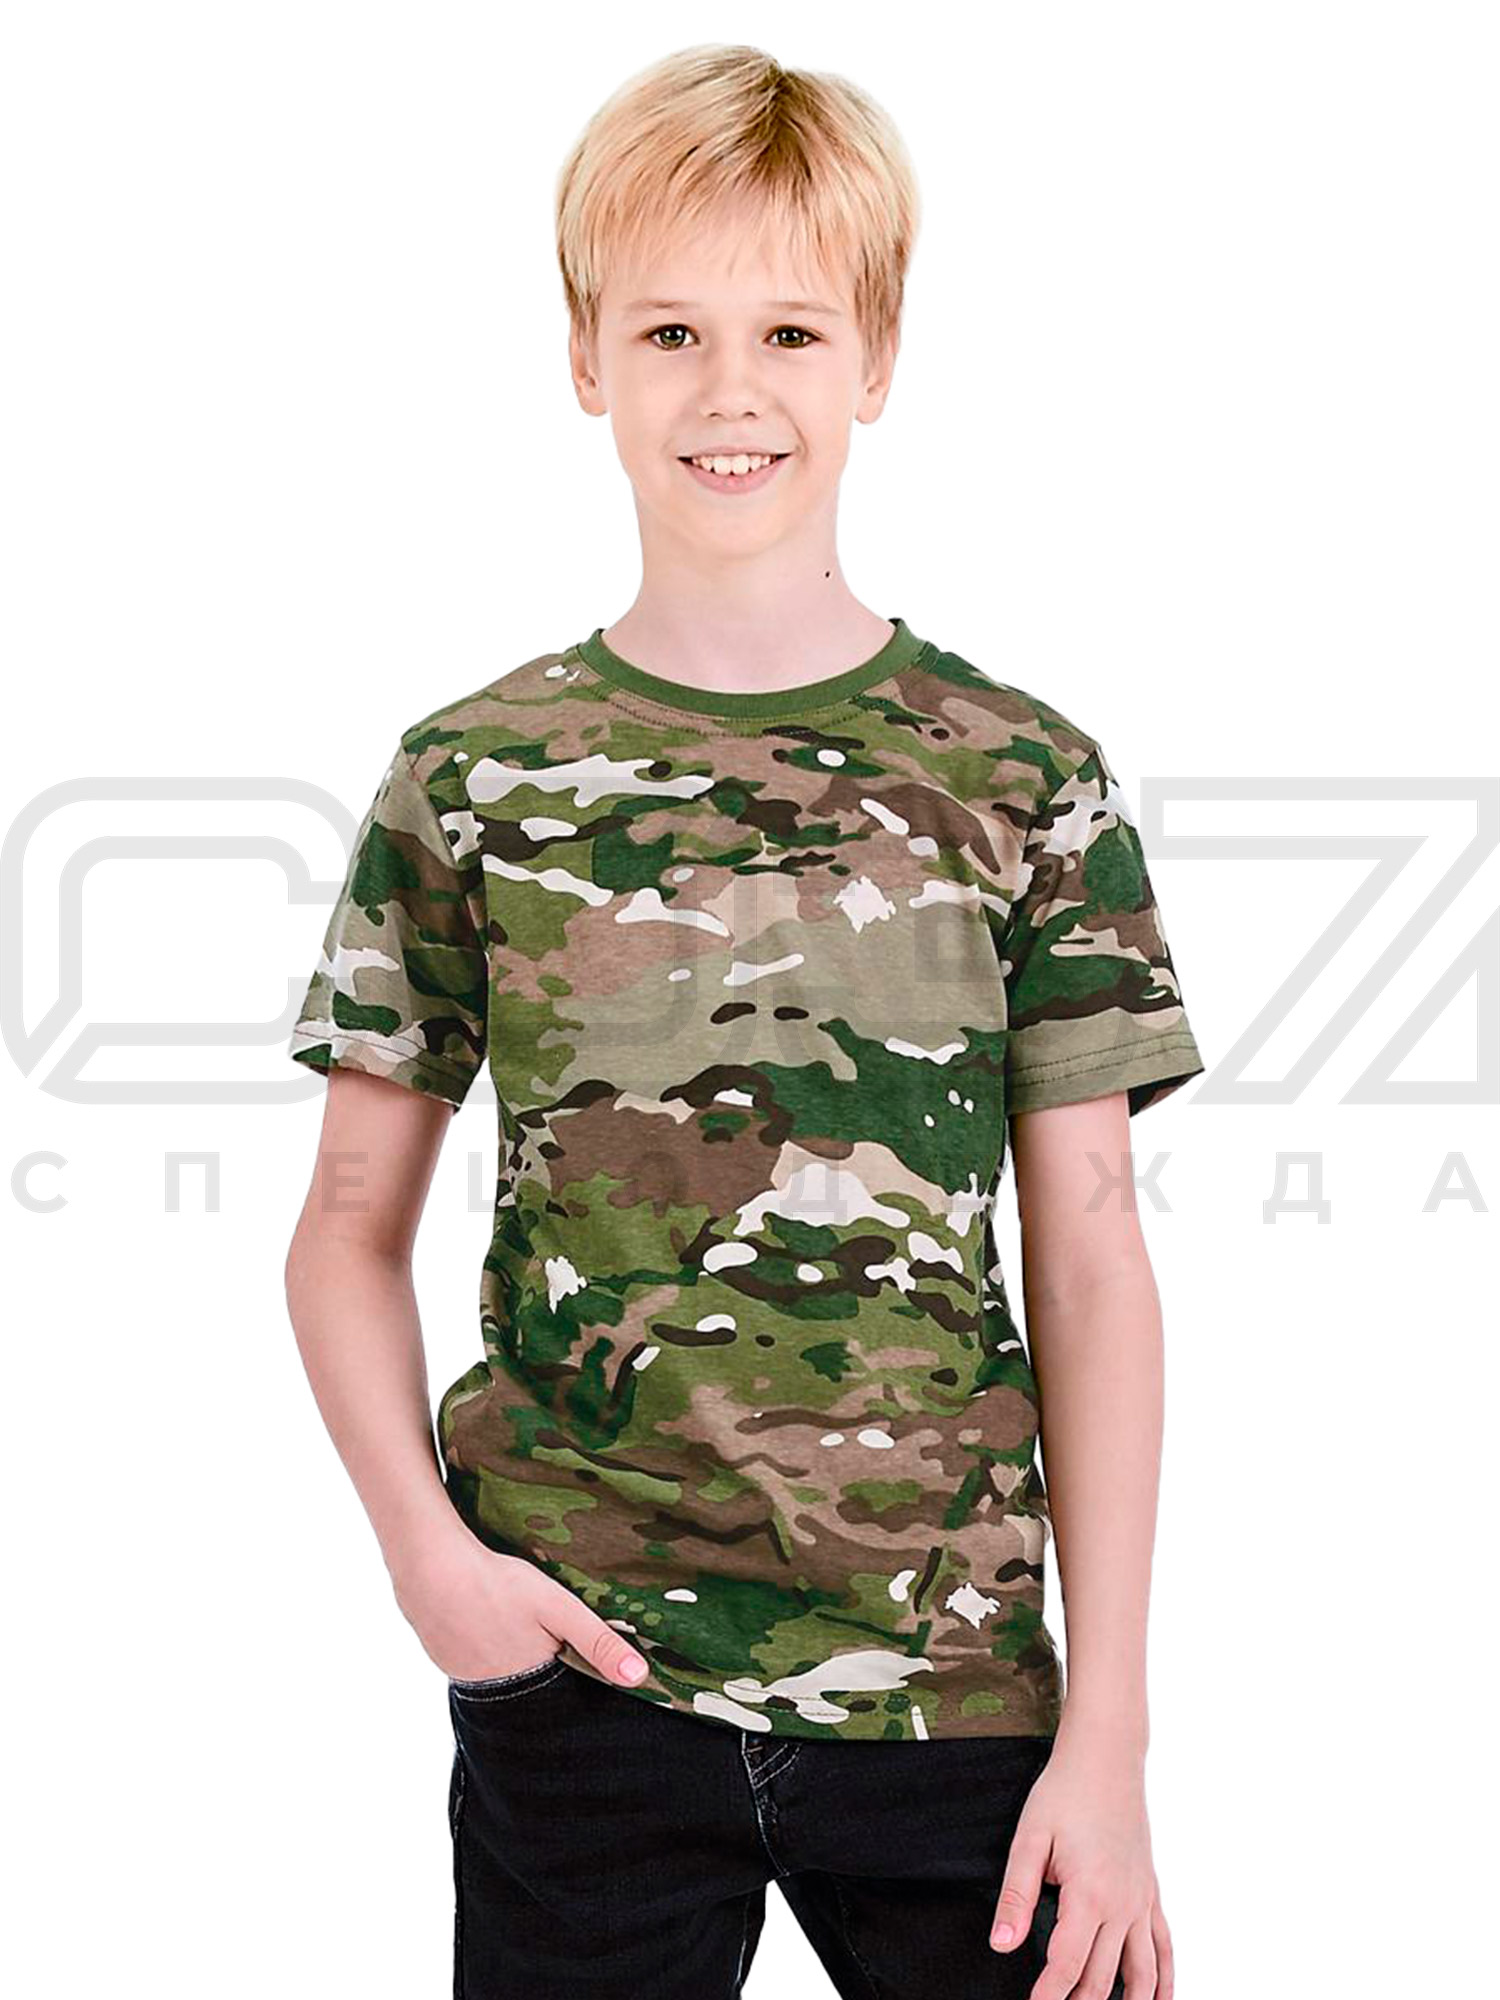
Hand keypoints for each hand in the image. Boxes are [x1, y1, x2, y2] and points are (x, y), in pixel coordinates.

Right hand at [388, 1525, 650, 1688]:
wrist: (429, 1567)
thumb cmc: (497, 1584)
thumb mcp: (558, 1607)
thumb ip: (597, 1641)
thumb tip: (640, 1678)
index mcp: (530, 1680)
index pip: (561, 1689)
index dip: (570, 1669)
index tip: (574, 1649)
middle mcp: (495, 1690)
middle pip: (530, 1680)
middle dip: (540, 1661)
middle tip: (537, 1626)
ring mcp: (463, 1673)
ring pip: (499, 1668)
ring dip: (509, 1650)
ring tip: (510, 1620)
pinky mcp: (441, 1655)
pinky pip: (471, 1656)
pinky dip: (480, 1641)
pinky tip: (481, 1615)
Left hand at [988, 1734, 1172, 1998]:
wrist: (1106, 1758)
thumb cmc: (1065, 1791)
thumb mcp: (1029, 1838)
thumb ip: (1017, 1895)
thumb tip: (1002, 1941)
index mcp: (1089, 1894)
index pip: (1067, 1965)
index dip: (1048, 1995)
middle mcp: (1122, 1905)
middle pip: (1102, 1978)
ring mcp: (1141, 1901)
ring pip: (1142, 1973)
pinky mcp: (1150, 1892)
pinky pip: (1164, 1946)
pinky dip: (1164, 1980)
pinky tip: (1159, 1999)